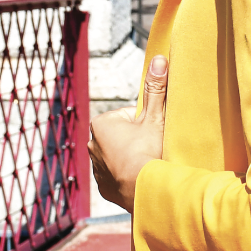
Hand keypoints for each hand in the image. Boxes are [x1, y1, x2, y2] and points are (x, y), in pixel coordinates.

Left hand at [89, 55, 168, 213]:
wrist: (144, 190)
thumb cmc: (148, 151)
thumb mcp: (154, 117)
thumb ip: (155, 89)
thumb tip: (158, 59)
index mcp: (101, 123)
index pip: (128, 116)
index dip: (145, 123)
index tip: (153, 134)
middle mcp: (91, 144)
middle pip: (123, 136)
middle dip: (137, 140)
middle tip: (152, 149)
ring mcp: (96, 167)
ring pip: (119, 156)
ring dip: (132, 158)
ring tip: (148, 165)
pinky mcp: (103, 187)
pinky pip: (117, 176)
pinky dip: (128, 176)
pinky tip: (141, 179)